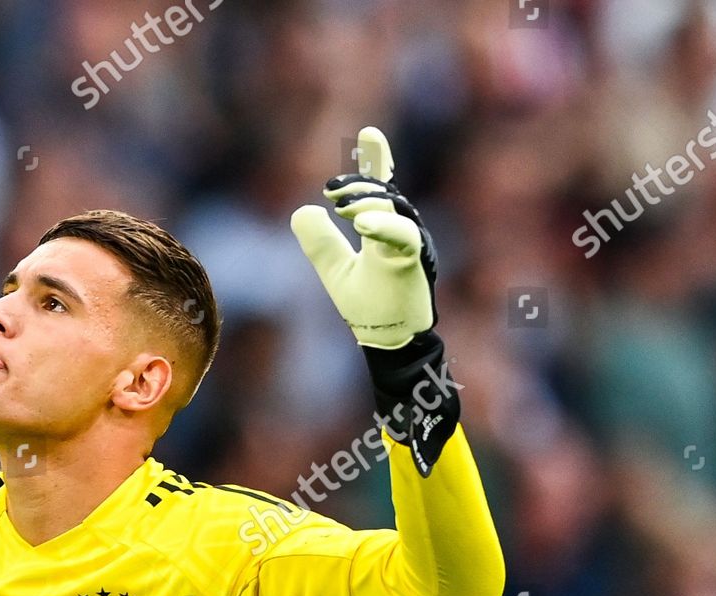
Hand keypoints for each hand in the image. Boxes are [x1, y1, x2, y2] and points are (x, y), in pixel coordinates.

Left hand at [291, 125, 437, 349]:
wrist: (388, 340)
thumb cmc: (369, 307)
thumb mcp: (335, 271)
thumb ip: (321, 243)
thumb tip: (302, 211)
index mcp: (382, 230)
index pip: (380, 189)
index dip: (376, 160)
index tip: (367, 134)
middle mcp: (399, 231)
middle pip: (386, 192)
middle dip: (360, 183)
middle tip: (331, 188)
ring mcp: (409, 244)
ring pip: (394, 209)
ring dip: (366, 201)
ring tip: (341, 204)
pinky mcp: (413, 261)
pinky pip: (404, 236)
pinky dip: (382, 225)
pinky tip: (360, 222)